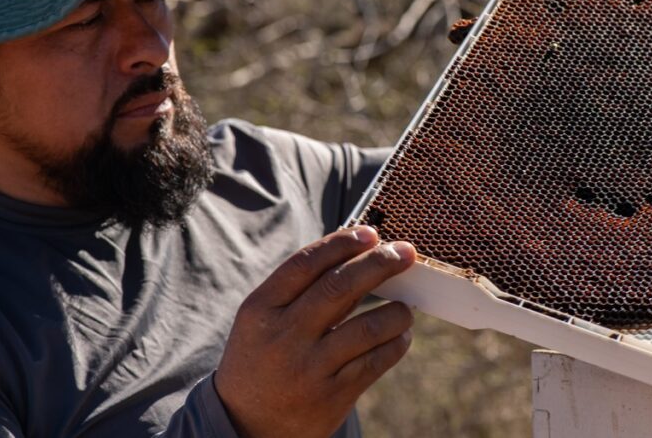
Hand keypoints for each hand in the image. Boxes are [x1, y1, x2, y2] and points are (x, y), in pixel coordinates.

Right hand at [214, 226, 415, 437]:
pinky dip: (396, 343)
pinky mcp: (333, 396)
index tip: (370, 233)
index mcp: (261, 309)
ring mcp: (309, 368)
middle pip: (340, 287)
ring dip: (396, 311)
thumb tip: (359, 257)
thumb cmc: (262, 359)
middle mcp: (284, 336)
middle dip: (379, 264)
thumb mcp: (263, 321)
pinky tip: (401, 335)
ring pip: (368, 327)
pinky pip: (376, 361)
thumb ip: (300, 291)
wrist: (246, 427)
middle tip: (404, 253)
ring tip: (405, 307)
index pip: (306, 263)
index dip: (342, 243)